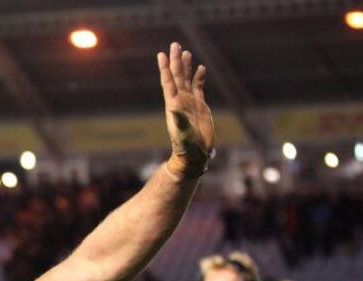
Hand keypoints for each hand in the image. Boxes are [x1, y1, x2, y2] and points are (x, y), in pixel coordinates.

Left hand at [157, 43, 213, 178]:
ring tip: (185, 52)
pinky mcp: (199, 105)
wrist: (195, 153)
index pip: (168, 82)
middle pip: (177, 76)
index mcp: (173, 105)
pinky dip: (199, 77)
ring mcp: (189, 102)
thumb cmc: (186, 146)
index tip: (162, 54)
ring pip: (187, 80)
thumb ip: (178, 120)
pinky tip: (200, 68)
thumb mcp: (182, 133)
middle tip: (174, 44)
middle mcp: (180, 101)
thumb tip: (173, 108)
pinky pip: (198, 87)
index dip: (165, 68)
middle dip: (176, 60)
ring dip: (186, 66)